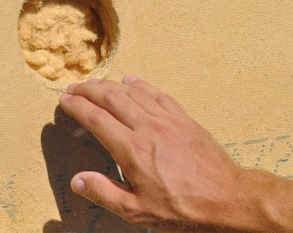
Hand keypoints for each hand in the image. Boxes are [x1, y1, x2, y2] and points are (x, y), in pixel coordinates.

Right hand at [58, 76, 249, 231]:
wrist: (228, 199)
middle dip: (88, 90)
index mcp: (132, 150)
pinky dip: (140, 84)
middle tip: (73, 88)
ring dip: (109, 84)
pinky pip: (157, 94)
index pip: (96, 119)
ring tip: (94, 83)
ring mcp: (167, 120)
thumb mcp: (139, 211)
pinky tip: (130, 80)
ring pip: (132, 92)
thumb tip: (77, 180)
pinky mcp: (183, 119)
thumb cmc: (183, 209)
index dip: (77, 107)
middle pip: (111, 98)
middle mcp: (147, 128)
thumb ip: (105, 194)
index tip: (64, 101)